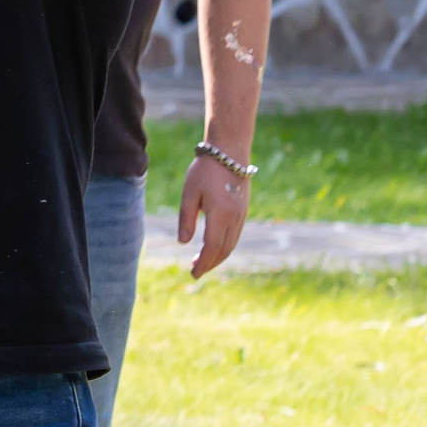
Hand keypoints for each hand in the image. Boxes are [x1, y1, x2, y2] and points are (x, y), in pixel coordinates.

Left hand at [177, 154, 250, 277]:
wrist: (229, 154)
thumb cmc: (205, 171)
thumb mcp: (190, 194)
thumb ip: (186, 219)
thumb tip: (183, 243)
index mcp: (221, 215)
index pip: (213, 247)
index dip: (204, 263)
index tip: (194, 273)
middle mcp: (235, 219)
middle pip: (224, 250)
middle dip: (210, 263)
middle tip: (195, 271)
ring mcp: (242, 216)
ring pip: (232, 244)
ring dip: (218, 256)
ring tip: (201, 261)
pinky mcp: (243, 211)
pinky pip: (235, 235)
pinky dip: (225, 246)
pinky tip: (213, 246)